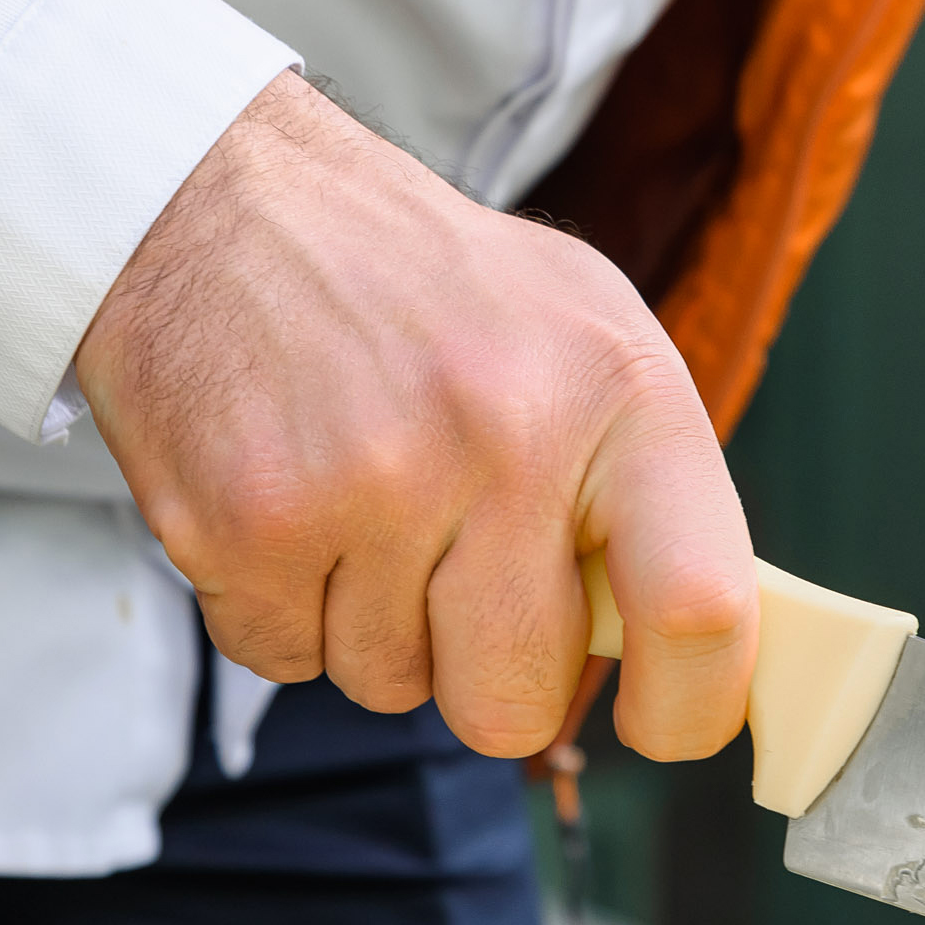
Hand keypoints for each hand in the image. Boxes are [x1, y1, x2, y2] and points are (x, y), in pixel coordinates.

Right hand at [74, 71, 755, 761]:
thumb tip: (697, 661)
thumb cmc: (427, 289)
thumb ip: (654, 495)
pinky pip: (287, 662)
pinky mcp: (248, 522)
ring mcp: (369, 481)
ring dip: (376, 626)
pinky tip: (292, 505)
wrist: (222, 202)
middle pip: (518, 702)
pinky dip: (283, 609)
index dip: (688, 706)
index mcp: (618, 389)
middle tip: (460, 572)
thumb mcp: (588, 333)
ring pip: (392, 688)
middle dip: (488, 672)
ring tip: (363, 499)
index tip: (661, 721)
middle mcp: (504, 433)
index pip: (702, 608)